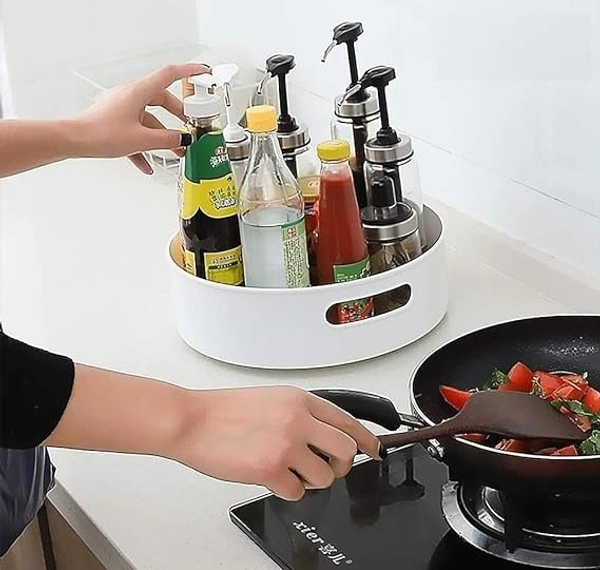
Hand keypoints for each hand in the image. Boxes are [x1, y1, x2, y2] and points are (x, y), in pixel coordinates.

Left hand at [70, 63, 209, 173]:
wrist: (72, 141)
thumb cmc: (99, 134)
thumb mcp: (141, 139)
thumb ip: (167, 140)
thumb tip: (182, 140)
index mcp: (138, 93)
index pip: (169, 75)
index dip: (189, 72)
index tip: (202, 72)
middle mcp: (129, 97)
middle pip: (161, 100)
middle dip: (177, 115)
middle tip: (188, 124)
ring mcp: (121, 109)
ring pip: (148, 120)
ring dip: (162, 136)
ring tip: (174, 152)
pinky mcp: (114, 122)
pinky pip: (135, 132)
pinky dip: (144, 146)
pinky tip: (148, 165)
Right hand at [173, 386, 382, 500]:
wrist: (192, 420)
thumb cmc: (224, 411)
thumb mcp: (271, 399)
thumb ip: (300, 414)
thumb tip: (324, 435)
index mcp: (299, 400)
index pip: (347, 420)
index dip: (365, 438)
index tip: (374, 449)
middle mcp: (297, 419)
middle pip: (345, 450)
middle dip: (341, 465)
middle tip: (328, 468)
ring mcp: (286, 444)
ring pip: (325, 476)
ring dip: (312, 480)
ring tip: (291, 472)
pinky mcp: (270, 469)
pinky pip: (297, 492)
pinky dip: (288, 490)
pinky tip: (273, 478)